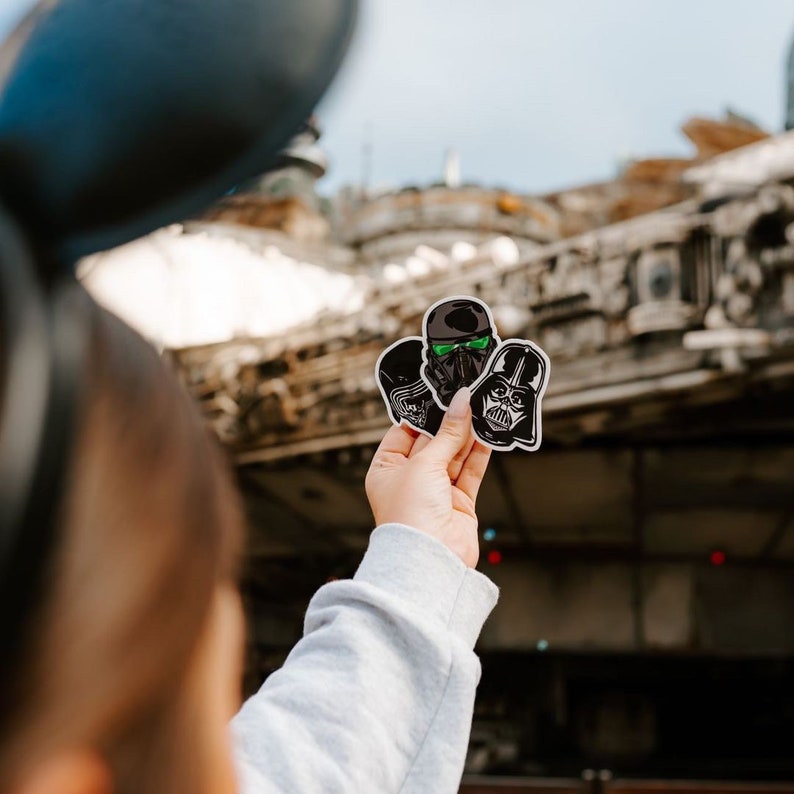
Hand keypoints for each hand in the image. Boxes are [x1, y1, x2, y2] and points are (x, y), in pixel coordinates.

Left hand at [365, 387, 491, 567]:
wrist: (429, 558)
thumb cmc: (409, 514)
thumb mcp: (424, 463)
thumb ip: (447, 433)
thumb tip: (460, 402)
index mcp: (386, 469)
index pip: (404, 433)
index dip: (423, 414)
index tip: (441, 393)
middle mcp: (409, 480)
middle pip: (432, 442)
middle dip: (450, 422)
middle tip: (467, 396)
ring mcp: (435, 492)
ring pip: (454, 455)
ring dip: (468, 435)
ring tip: (482, 408)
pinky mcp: (458, 503)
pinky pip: (469, 472)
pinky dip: (479, 453)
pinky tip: (488, 434)